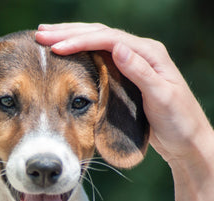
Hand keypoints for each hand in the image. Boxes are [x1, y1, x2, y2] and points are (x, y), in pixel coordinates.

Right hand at [36, 23, 213, 165]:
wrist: (186, 139)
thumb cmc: (178, 121)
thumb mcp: (162, 97)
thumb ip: (140, 71)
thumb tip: (116, 47)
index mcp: (148, 54)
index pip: (108, 40)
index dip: (80, 41)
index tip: (55, 47)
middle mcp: (139, 53)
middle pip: (99, 35)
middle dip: (69, 33)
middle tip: (41, 35)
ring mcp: (131, 63)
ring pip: (97, 43)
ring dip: (71, 38)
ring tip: (48, 37)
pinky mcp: (124, 76)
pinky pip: (98, 59)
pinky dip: (80, 53)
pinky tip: (67, 53)